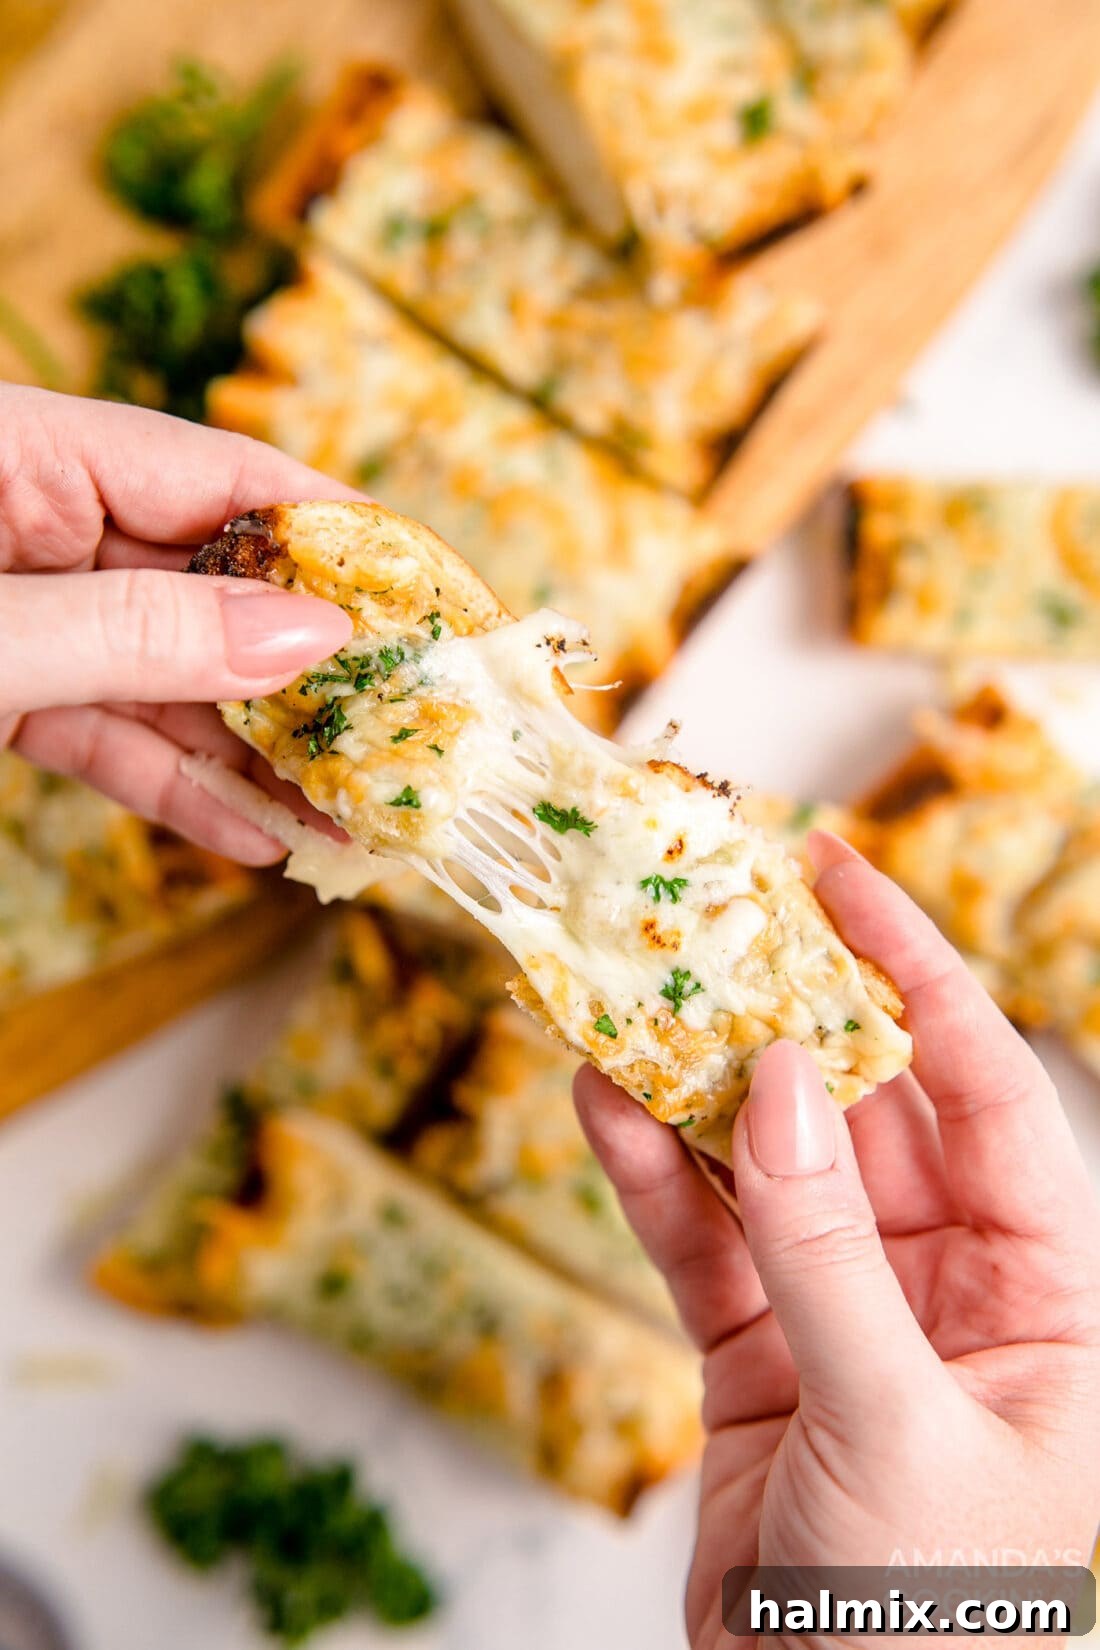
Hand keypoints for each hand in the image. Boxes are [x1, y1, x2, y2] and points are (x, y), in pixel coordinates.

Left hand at [0, 385, 360, 861]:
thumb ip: (140, 632)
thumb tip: (306, 635)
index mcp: (27, 453)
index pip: (219, 476)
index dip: (333, 534)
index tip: (427, 594)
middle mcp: (37, 526)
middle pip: (210, 588)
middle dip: (305, 672)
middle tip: (404, 728)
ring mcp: (25, 617)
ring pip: (168, 679)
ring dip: (256, 755)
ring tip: (348, 812)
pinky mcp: (3, 697)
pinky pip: (108, 736)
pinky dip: (174, 786)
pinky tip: (253, 832)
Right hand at [575, 833, 1099, 1649]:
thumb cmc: (935, 1614)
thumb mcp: (898, 1421)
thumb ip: (827, 1247)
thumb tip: (782, 1077)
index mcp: (1043, 1285)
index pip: (982, 1088)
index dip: (915, 971)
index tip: (841, 876)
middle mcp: (947, 1278)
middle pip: (858, 1108)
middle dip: (781, 1014)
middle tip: (704, 920)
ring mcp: (843, 1308)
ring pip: (763, 1162)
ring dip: (694, 1083)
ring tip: (625, 991)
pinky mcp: (754, 1352)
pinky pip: (699, 1239)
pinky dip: (647, 1174)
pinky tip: (598, 1101)